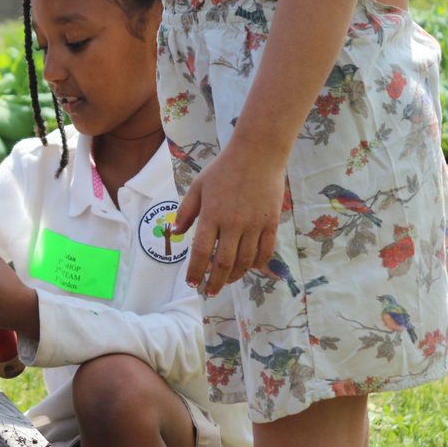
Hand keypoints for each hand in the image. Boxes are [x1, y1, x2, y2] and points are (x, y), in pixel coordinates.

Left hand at [172, 144, 285, 295]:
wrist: (258, 154)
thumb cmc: (223, 170)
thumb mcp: (198, 187)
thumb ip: (186, 212)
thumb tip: (175, 233)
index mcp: (212, 215)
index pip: (202, 251)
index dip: (196, 271)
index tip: (192, 283)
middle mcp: (234, 223)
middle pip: (225, 262)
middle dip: (215, 281)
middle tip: (209, 292)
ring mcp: (255, 225)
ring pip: (246, 261)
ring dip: (235, 276)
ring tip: (226, 282)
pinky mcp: (271, 223)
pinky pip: (265, 251)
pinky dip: (257, 264)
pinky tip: (249, 269)